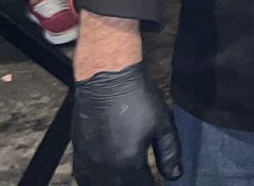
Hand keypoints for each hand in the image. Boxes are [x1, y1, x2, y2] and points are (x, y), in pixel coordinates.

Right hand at [72, 62, 181, 184]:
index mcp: (129, 163)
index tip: (158, 183)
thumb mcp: (162, 124)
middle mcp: (106, 169)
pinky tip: (106, 178)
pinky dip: (96, 183)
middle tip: (144, 179)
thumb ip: (169, 153)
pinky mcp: (78, 154)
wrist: (106, 79)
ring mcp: (89, 163)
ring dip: (116, 185)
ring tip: (127, 179)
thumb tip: (175, 176)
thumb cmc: (138, 98)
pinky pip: (84, 180)